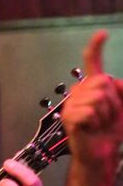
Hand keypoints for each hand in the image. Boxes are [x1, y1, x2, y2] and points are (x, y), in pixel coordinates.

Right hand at [62, 30, 122, 165]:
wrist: (103, 152)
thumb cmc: (112, 129)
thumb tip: (117, 81)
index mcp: (92, 86)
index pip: (93, 63)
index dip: (96, 47)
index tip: (103, 33)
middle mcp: (79, 92)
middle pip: (102, 81)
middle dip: (113, 101)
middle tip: (107, 117)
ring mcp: (72, 104)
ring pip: (98, 97)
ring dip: (106, 114)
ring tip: (100, 124)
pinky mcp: (69, 118)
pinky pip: (90, 112)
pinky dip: (96, 122)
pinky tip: (91, 129)